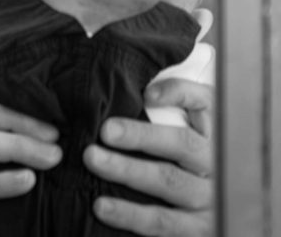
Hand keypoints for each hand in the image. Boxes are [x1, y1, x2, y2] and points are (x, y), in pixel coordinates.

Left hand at [84, 78, 213, 236]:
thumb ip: (179, 104)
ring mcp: (209, 200)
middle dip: (141, 136)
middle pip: (182, 145)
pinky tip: (103, 207)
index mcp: (215, 135)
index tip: (148, 95)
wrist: (222, 212)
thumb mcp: (196, 131)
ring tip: (94, 160)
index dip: (180, 95)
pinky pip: (163, 223)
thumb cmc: (195, 165)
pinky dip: (131, 215)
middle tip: (106, 130)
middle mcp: (217, 165)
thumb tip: (150, 93)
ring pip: (169, 182)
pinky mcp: (197, 231)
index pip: (206, 105)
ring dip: (128, 171)